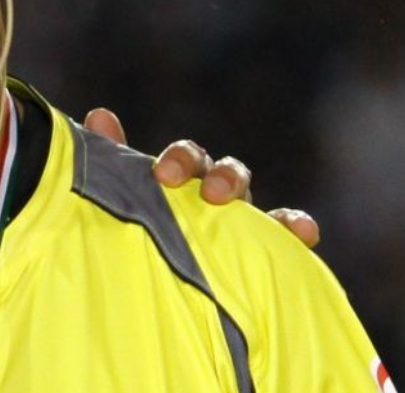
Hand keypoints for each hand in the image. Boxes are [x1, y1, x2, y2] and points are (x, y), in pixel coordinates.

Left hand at [83, 108, 319, 247]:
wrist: (159, 290)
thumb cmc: (143, 232)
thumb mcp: (126, 198)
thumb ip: (113, 160)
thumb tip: (100, 114)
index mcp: (186, 181)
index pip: (190, 158)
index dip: (182, 159)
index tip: (164, 175)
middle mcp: (218, 196)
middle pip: (229, 172)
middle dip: (223, 177)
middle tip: (210, 195)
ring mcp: (245, 221)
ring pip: (257, 200)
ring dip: (256, 201)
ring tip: (246, 210)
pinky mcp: (268, 250)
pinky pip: (287, 235)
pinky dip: (297, 227)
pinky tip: (304, 233)